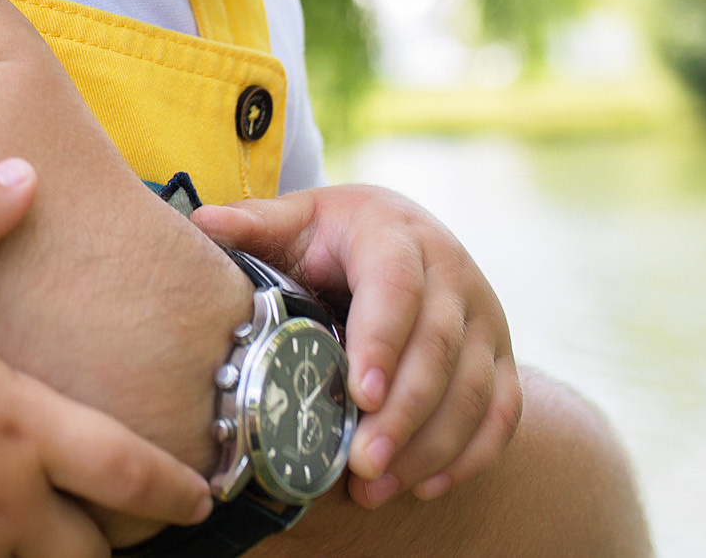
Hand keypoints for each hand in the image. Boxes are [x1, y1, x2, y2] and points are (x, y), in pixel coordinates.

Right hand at [0, 157, 211, 556]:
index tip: (202, 493)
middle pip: (92, 548)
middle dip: (112, 538)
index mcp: (17, 426)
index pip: (126, 469)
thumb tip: (20, 172)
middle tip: (125, 526)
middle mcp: (3, 502)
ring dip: (50, 556)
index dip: (172, 484)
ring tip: (54, 538)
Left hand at [192, 187, 521, 507]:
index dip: (382, 339)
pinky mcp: (500, 358)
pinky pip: (501, 412)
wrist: (400, 234)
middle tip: (361, 462)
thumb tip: (204, 225)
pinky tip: (425, 485)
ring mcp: (484, 318)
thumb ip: (256, 224)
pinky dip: (470, 454)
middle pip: (439, 347)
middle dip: (403, 412)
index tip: (358, 392)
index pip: (397, 285)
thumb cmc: (335, 236)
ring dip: (430, 444)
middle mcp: (452, 272)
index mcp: (396, 234)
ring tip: (377, 485)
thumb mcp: (298, 220)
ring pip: (474, 388)